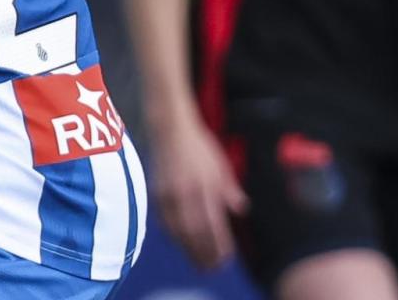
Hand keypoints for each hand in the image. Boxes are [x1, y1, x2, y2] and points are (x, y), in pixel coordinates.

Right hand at [152, 119, 248, 268]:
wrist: (170, 129)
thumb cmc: (199, 146)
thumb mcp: (220, 165)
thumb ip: (230, 189)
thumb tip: (241, 210)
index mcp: (205, 185)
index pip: (214, 224)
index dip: (219, 244)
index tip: (226, 257)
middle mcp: (186, 192)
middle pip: (195, 233)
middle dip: (204, 254)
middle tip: (212, 268)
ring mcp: (169, 194)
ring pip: (178, 232)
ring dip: (189, 250)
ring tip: (198, 262)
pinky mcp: (157, 194)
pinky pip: (165, 223)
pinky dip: (174, 237)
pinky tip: (182, 244)